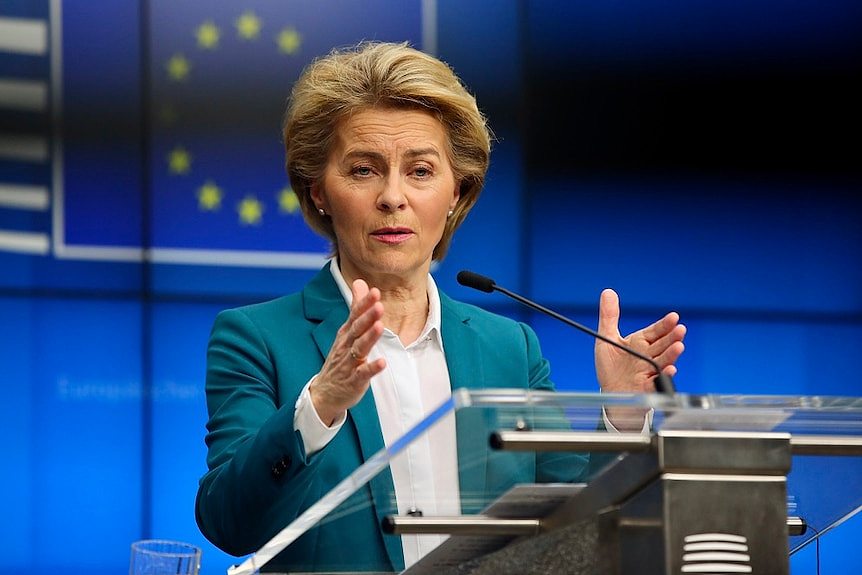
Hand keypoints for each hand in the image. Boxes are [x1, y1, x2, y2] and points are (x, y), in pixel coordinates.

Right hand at [310, 279, 386, 424]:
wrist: (324, 392)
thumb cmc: (340, 359)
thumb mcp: (347, 331)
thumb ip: (356, 307)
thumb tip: (360, 281)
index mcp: (346, 334)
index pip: (355, 316)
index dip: (364, 304)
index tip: (375, 291)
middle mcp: (346, 346)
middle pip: (357, 330)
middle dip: (368, 317)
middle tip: (379, 304)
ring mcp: (349, 364)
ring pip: (359, 349)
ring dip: (370, 338)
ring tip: (380, 327)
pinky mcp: (354, 381)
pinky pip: (363, 374)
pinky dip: (372, 368)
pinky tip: (382, 362)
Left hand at [595, 289, 685, 429]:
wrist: (610, 395)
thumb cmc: (611, 368)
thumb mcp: (606, 339)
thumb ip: (609, 317)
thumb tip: (608, 292)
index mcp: (640, 343)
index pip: (655, 331)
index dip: (664, 325)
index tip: (674, 317)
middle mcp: (648, 356)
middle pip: (662, 345)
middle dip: (672, 337)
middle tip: (680, 329)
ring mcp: (650, 371)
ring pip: (663, 361)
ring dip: (671, 354)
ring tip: (679, 347)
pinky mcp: (648, 387)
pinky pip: (657, 382)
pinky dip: (663, 376)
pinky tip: (669, 370)